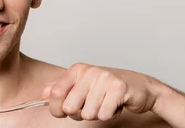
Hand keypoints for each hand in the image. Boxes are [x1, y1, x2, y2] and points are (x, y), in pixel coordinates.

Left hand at [41, 62, 162, 120]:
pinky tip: (115, 105)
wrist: (140, 87)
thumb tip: (44, 94)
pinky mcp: (119, 88)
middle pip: (70, 108)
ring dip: (97, 113)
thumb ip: (62, 89)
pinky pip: (104, 114)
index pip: (55, 95)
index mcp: (77, 70)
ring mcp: (104, 78)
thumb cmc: (109, 88)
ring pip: (88, 114)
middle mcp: (89, 71)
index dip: (57, 110)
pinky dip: (110, 114)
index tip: (64, 111)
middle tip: (92, 105)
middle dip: (80, 113)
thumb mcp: (82, 86)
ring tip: (105, 103)